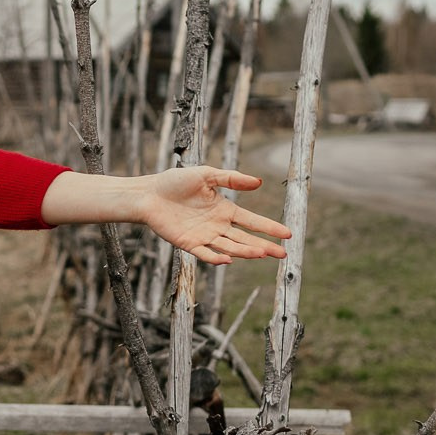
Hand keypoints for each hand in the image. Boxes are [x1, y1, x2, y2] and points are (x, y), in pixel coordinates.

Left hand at [137, 167, 291, 265]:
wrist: (148, 193)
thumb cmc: (175, 182)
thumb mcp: (206, 175)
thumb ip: (231, 178)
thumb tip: (258, 182)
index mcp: (224, 210)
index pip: (251, 221)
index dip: (269, 227)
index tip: (287, 233)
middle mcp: (217, 225)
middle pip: (245, 239)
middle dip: (264, 246)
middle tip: (282, 253)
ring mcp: (204, 236)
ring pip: (229, 247)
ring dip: (245, 251)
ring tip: (261, 253)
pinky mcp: (188, 243)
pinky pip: (205, 253)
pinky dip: (216, 258)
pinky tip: (228, 259)